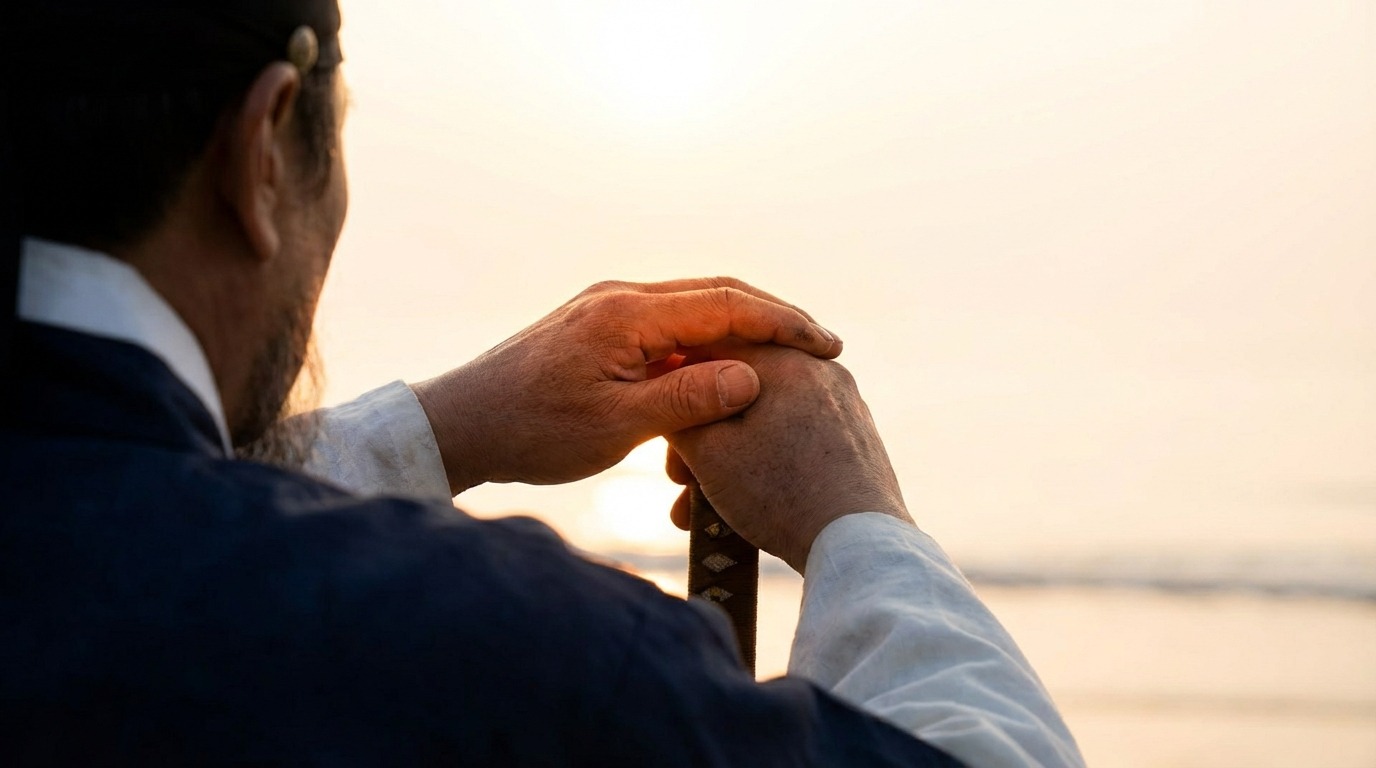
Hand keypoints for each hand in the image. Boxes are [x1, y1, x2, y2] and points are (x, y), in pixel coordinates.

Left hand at [412, 278, 842, 493]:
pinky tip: (727, 373)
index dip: (784, 323)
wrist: (462, 425)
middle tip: (822, 347)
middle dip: (774, 318)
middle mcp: (621, 297)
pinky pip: (670, 326)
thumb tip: (753, 374)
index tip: (828, 346)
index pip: (728, 304)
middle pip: (718, 294)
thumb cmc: (531, 432)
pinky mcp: (600, 328)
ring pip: (695, 309)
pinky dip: (708, 344)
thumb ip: (686, 399)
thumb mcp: (614, 427)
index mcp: (628, 313)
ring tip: (786, 360)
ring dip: (742, 330)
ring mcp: (609, 309)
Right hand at [665, 344, 911, 572]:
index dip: (678, 387)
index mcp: (785, 359)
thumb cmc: (781, 493)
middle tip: (678, 480)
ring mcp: (844, 404)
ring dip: (729, 460)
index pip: (713, 350)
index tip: (663, 428)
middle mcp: (821, 370)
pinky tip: (744, 506)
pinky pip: (795, 438)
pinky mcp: (856, 437)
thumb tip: (671, 393)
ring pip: (766, 420)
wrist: (858, 543)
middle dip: (704, 437)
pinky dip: (765, 464)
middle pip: (740, 391)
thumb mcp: (709, 452)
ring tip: (701, 510)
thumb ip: (681, 411)